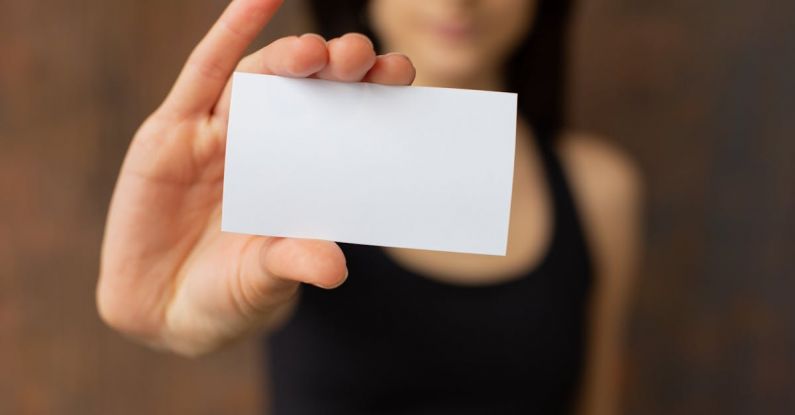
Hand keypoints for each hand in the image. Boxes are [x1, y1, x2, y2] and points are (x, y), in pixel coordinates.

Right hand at [97, 0, 414, 355]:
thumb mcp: (263, 282)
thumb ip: (292, 263)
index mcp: (303, 173)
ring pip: (260, 79)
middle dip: (337, 69)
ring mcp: (219, 133)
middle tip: (361, 59)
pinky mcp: (172, 131)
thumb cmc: (227, 294)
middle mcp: (267, 145)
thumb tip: (334, 268)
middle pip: (308, 92)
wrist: (162, 312)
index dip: (372, 97)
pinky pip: (202, 74)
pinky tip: (256, 0)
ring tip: (316, 51)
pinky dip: (228, 33)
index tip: (402, 76)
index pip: (345, 124)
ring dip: (290, 56)